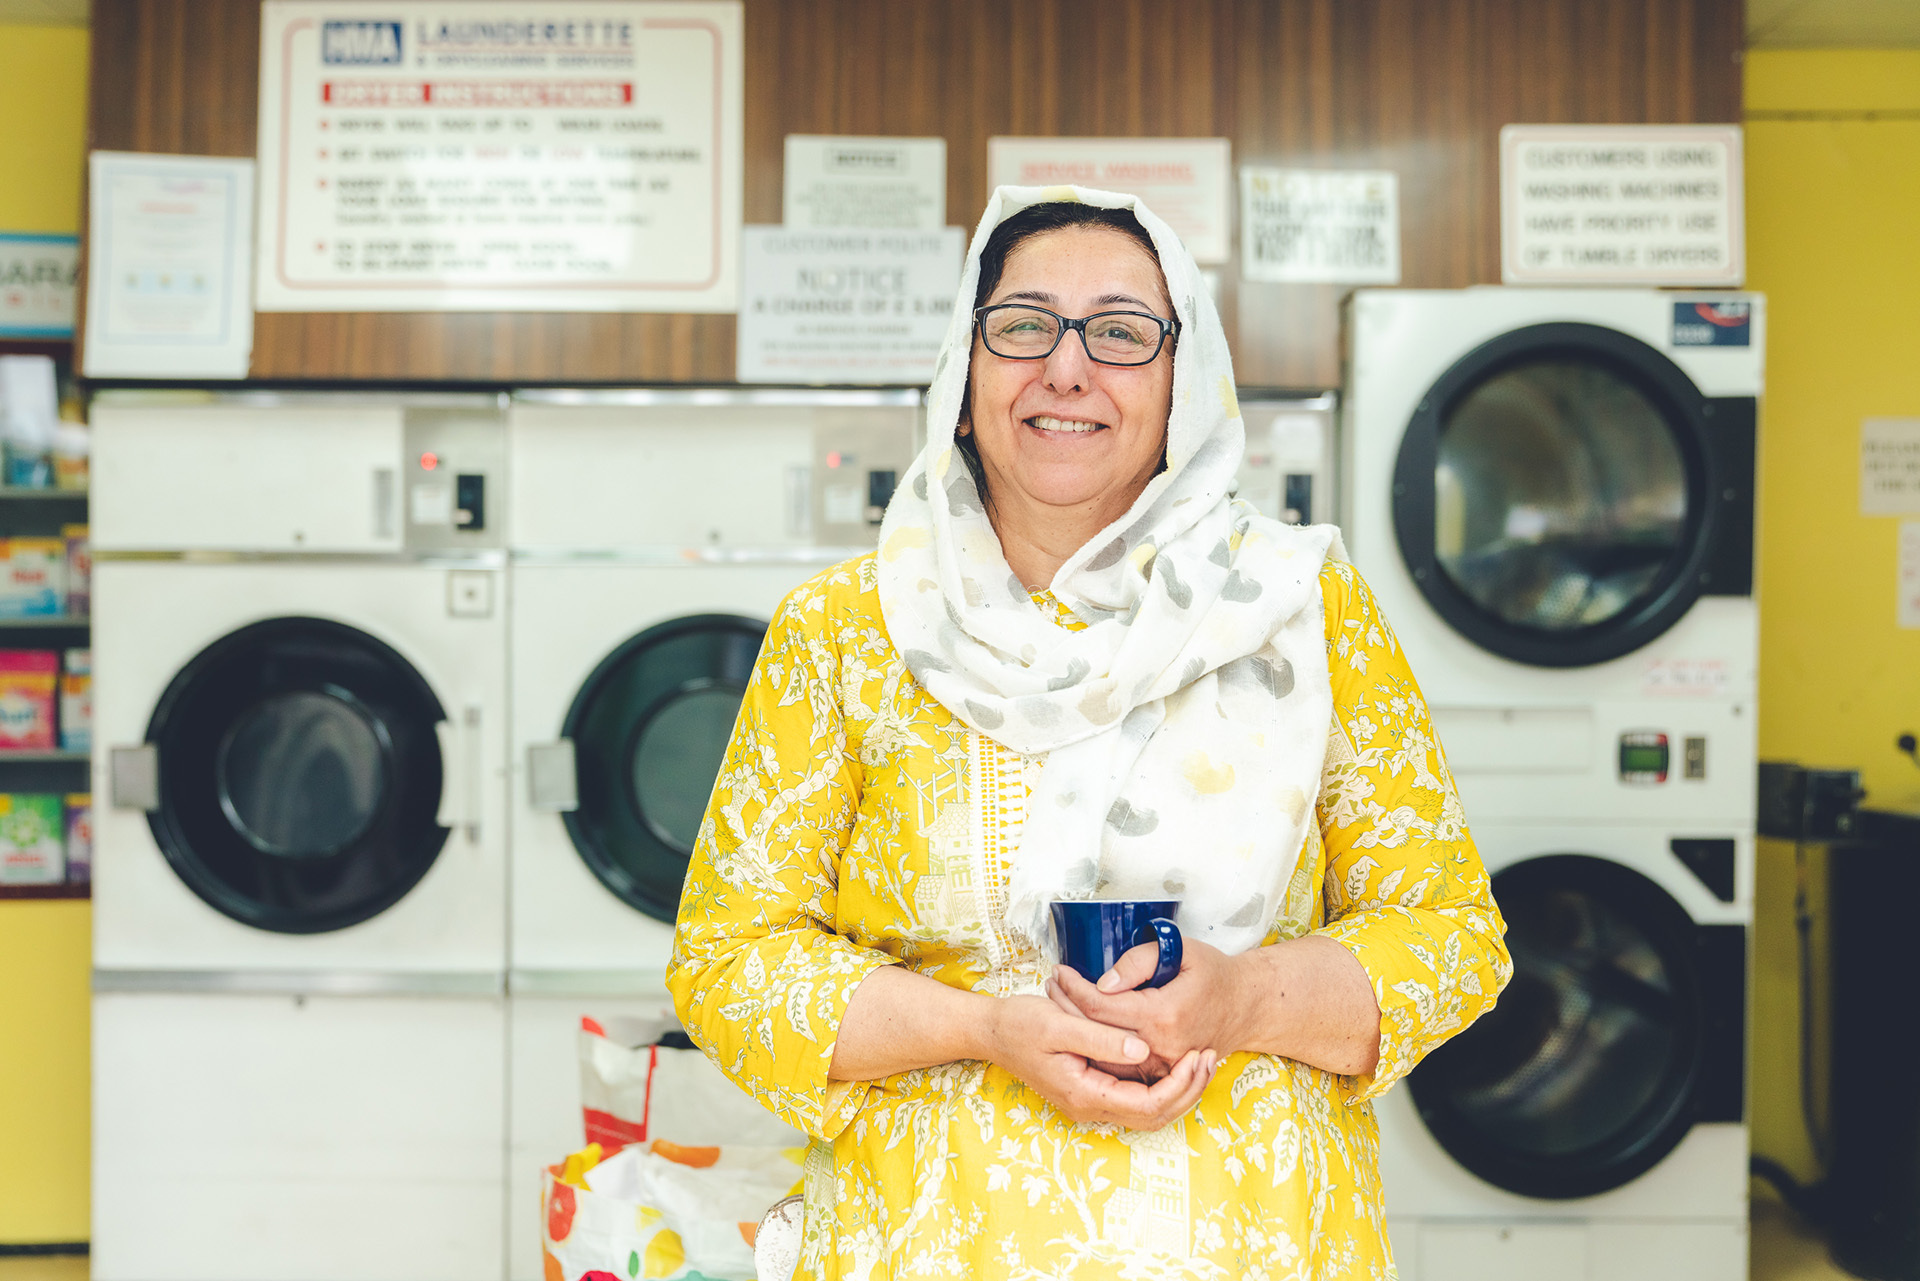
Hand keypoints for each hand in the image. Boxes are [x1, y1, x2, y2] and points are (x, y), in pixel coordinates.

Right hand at [984, 994, 1214, 1129]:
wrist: (992, 1031)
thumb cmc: (1021, 1024)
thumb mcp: (1059, 1025)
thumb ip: (1102, 1039)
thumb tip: (1143, 1050)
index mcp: (1084, 1094)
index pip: (1147, 1106)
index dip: (1179, 1086)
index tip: (1198, 1055)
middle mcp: (1089, 1106)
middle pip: (1154, 1116)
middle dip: (1188, 1091)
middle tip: (1210, 1057)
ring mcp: (1090, 1100)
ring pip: (1148, 1110)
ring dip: (1178, 1089)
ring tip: (1201, 1058)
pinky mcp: (1092, 1088)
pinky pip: (1135, 1097)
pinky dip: (1161, 1083)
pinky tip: (1174, 1059)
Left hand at [1051, 937, 1255, 1071]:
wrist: (1245, 1006)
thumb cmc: (1213, 974)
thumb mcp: (1181, 950)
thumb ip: (1139, 962)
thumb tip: (1103, 984)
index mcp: (1162, 1015)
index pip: (1100, 1006)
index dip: (1073, 987)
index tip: (1060, 971)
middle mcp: (1159, 1047)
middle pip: (1094, 1033)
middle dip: (1066, 1006)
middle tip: (1051, 984)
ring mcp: (1160, 1066)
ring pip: (1102, 1056)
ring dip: (1075, 1030)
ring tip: (1058, 1002)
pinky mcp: (1161, 1074)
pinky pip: (1118, 1068)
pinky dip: (1095, 1049)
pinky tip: (1080, 1027)